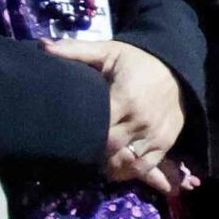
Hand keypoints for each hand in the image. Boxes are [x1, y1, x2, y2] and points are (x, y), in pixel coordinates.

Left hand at [46, 33, 186, 180]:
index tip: (68, 136)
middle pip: (112, 149)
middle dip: (95, 154)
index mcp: (125, 98)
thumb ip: (75, 51)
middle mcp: (141, 120)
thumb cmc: (137, 61)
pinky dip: (129, 172)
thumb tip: (42, 46)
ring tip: (97, 163)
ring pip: (128, 163)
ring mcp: (155, 134)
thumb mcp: (107, 51)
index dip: (82, 135)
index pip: (99, 127)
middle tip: (79, 152)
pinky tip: (116, 168)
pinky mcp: (166, 143)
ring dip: (111, 167)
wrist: (176, 69)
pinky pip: (146, 166)